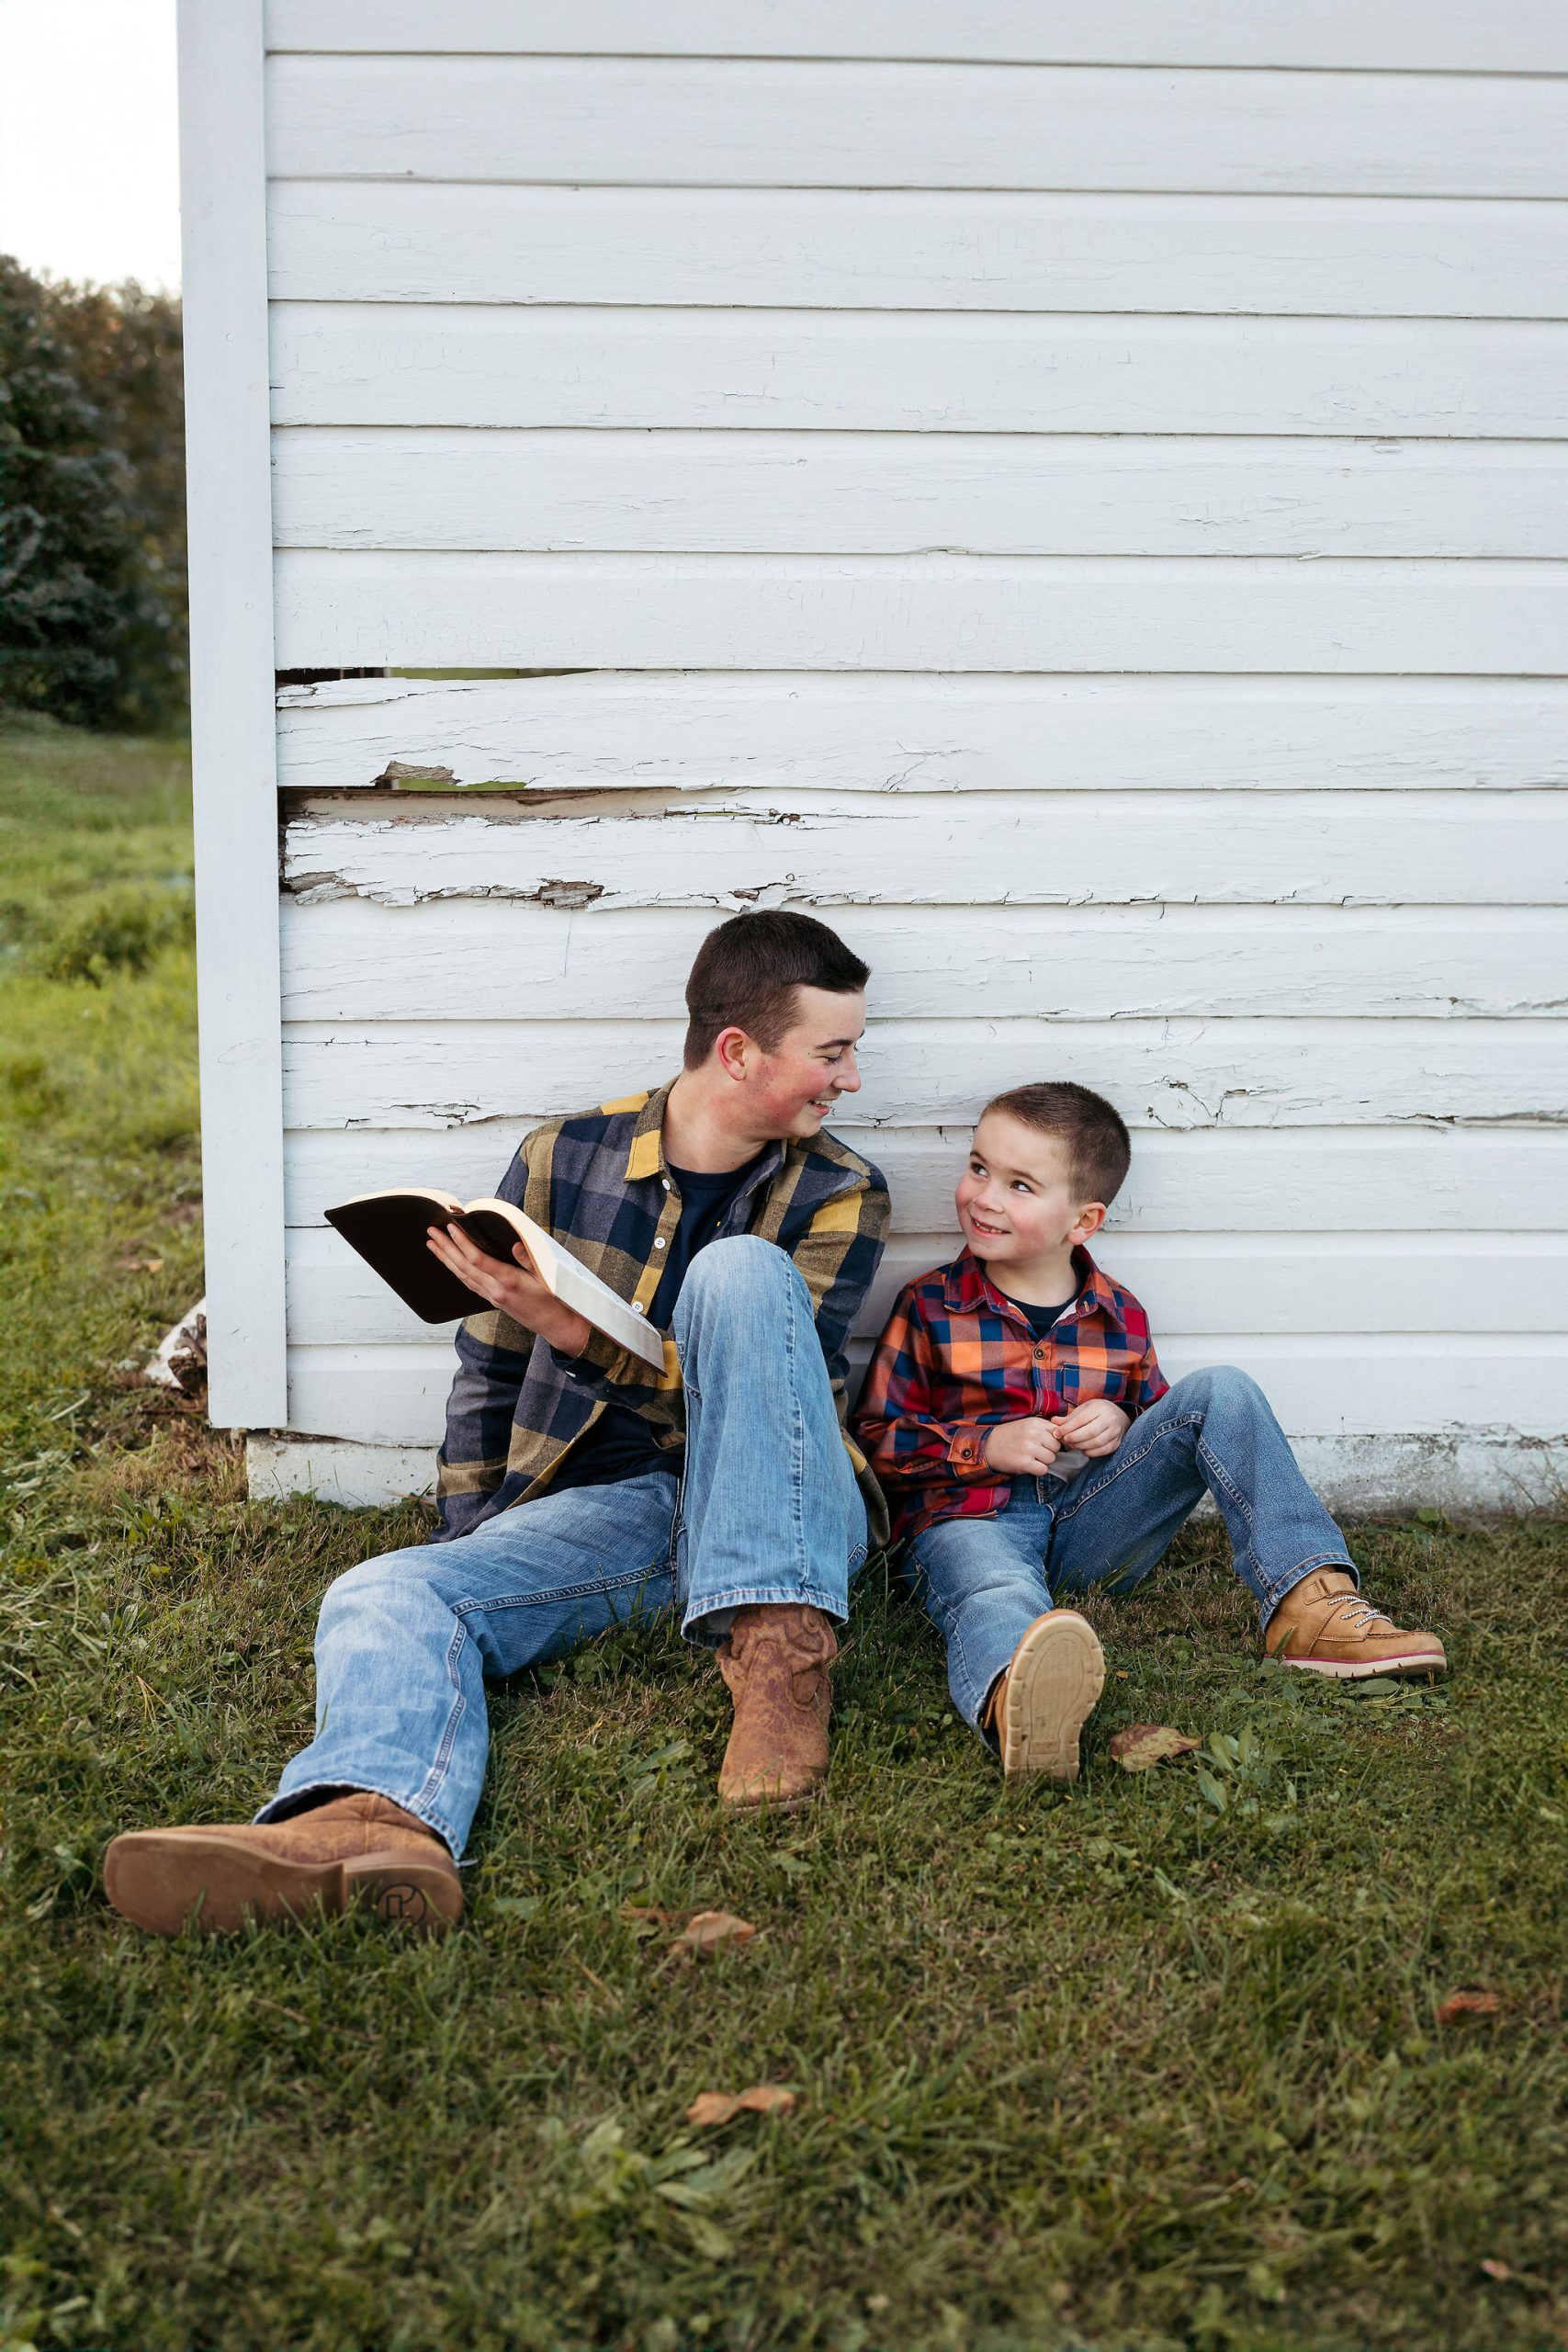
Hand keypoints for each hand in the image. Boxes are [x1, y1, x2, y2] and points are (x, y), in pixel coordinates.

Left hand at [426, 1222, 591, 1357]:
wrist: (555, 1324)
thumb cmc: (554, 1299)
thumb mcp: (546, 1276)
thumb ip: (529, 1259)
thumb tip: (515, 1244)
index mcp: (508, 1281)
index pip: (477, 1259)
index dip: (462, 1243)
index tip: (451, 1228)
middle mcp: (495, 1290)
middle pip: (463, 1267)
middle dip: (446, 1248)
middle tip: (431, 1232)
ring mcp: (492, 1296)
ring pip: (462, 1276)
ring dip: (446, 1259)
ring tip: (433, 1245)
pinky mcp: (493, 1300)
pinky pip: (469, 1283)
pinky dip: (456, 1271)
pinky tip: (450, 1264)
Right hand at [983, 1415, 1063, 1474]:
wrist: (988, 1446)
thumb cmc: (1011, 1436)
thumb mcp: (1027, 1425)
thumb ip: (1045, 1428)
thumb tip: (1066, 1436)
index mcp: (1035, 1423)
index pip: (1058, 1432)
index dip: (1055, 1440)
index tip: (1048, 1444)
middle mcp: (1033, 1434)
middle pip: (1056, 1447)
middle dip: (1050, 1451)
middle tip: (1037, 1452)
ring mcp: (1028, 1448)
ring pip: (1051, 1459)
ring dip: (1043, 1461)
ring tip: (1031, 1457)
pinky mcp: (1024, 1463)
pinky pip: (1043, 1470)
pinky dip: (1038, 1470)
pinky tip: (1029, 1465)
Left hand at [1054, 1399, 1129, 1458]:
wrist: (1120, 1416)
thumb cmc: (1098, 1411)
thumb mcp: (1084, 1409)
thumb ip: (1070, 1417)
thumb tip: (1054, 1421)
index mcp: (1099, 1408)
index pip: (1081, 1420)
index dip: (1067, 1428)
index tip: (1057, 1433)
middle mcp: (1110, 1419)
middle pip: (1090, 1432)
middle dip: (1074, 1438)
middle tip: (1065, 1440)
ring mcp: (1115, 1432)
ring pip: (1096, 1443)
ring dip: (1081, 1446)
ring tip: (1072, 1445)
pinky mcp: (1117, 1442)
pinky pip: (1102, 1451)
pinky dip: (1090, 1452)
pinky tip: (1083, 1450)